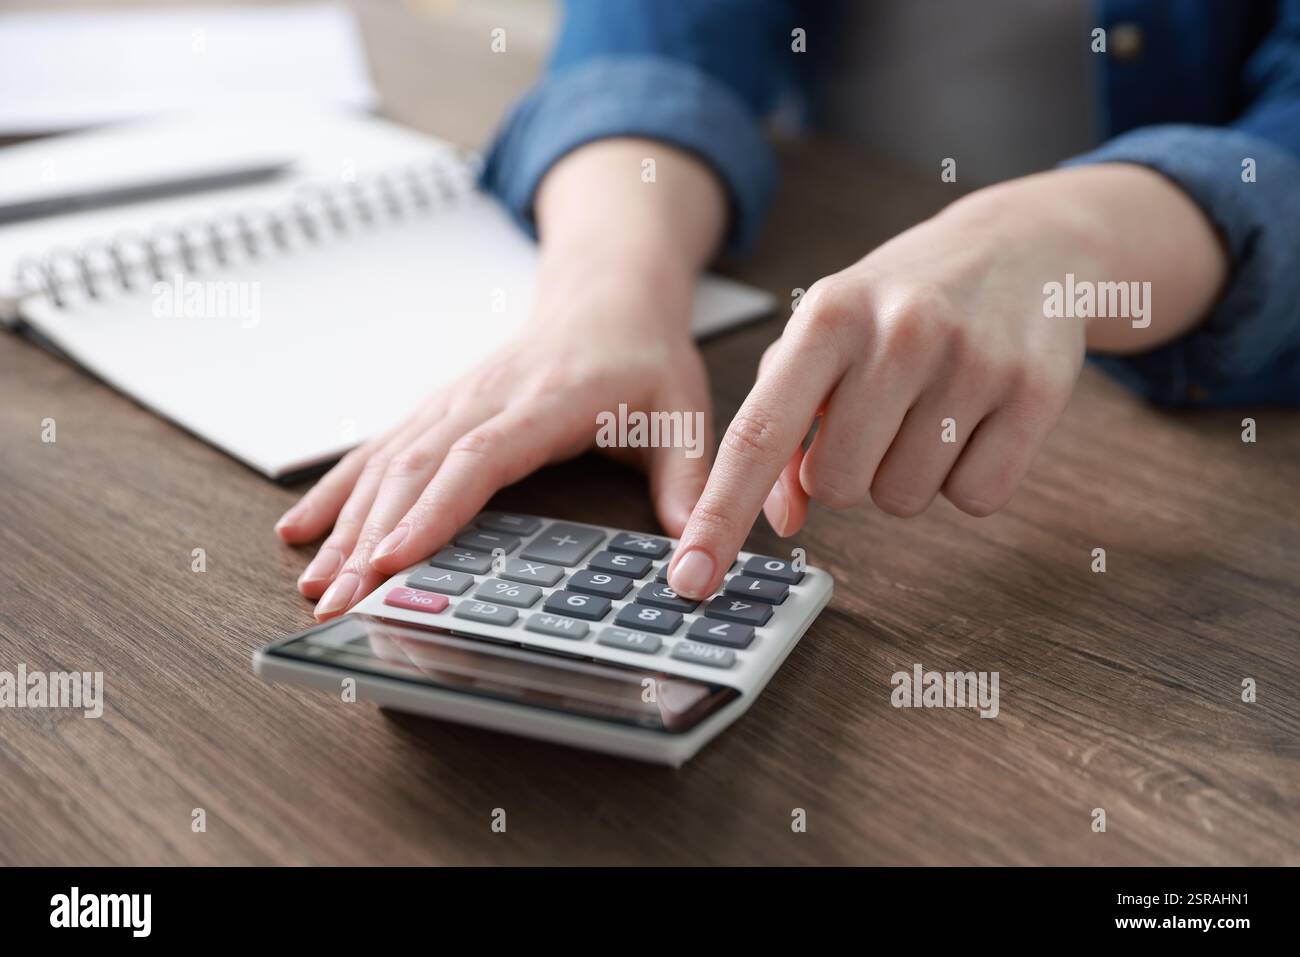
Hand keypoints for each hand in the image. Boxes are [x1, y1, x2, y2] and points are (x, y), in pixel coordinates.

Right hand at [275, 264, 712, 619]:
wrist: (607, 293)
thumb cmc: (644, 356)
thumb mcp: (685, 415)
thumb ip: (687, 484)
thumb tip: (696, 560)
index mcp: (547, 399)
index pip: (479, 457)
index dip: (434, 509)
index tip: (394, 559)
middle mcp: (486, 397)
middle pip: (416, 469)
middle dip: (370, 539)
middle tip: (341, 603)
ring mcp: (453, 402)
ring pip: (386, 463)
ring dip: (346, 526)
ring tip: (315, 586)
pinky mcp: (438, 410)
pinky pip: (378, 451)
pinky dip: (338, 491)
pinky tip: (304, 531)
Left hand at [666, 164, 1227, 599]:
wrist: (1022, 247)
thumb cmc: (897, 305)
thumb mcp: (822, 338)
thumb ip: (782, 425)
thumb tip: (783, 519)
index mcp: (827, 316)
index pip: (757, 435)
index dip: (719, 516)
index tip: (690, 580)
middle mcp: (899, 331)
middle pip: (838, 487)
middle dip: (847, 473)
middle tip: (876, 417)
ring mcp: (973, 360)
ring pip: (906, 500)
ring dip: (907, 475)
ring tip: (928, 409)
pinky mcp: (1036, 390)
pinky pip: (976, 498)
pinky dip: (967, 479)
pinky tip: (974, 421)